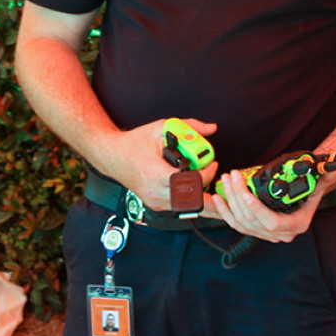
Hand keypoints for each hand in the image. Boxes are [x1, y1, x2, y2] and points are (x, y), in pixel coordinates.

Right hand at [103, 118, 217, 213]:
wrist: (111, 155)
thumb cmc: (134, 143)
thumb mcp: (162, 128)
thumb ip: (189, 127)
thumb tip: (211, 129)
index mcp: (156, 173)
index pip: (190, 180)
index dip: (207, 173)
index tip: (213, 164)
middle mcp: (155, 191)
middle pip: (192, 201)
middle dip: (211, 196)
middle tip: (223, 188)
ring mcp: (154, 201)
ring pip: (186, 208)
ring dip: (202, 200)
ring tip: (215, 192)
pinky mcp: (155, 204)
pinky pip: (178, 207)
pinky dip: (190, 201)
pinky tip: (199, 193)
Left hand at [210, 168, 321, 242]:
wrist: (310, 191)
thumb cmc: (314, 185)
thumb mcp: (320, 180)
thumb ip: (323, 175)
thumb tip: (329, 168)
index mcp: (297, 224)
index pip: (272, 222)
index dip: (257, 210)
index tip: (246, 193)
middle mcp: (282, 233)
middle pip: (252, 220)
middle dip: (238, 196)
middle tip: (232, 176)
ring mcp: (268, 234)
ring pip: (242, 222)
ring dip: (230, 200)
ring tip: (226, 181)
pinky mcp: (257, 229)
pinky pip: (237, 224)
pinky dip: (226, 212)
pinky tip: (220, 198)